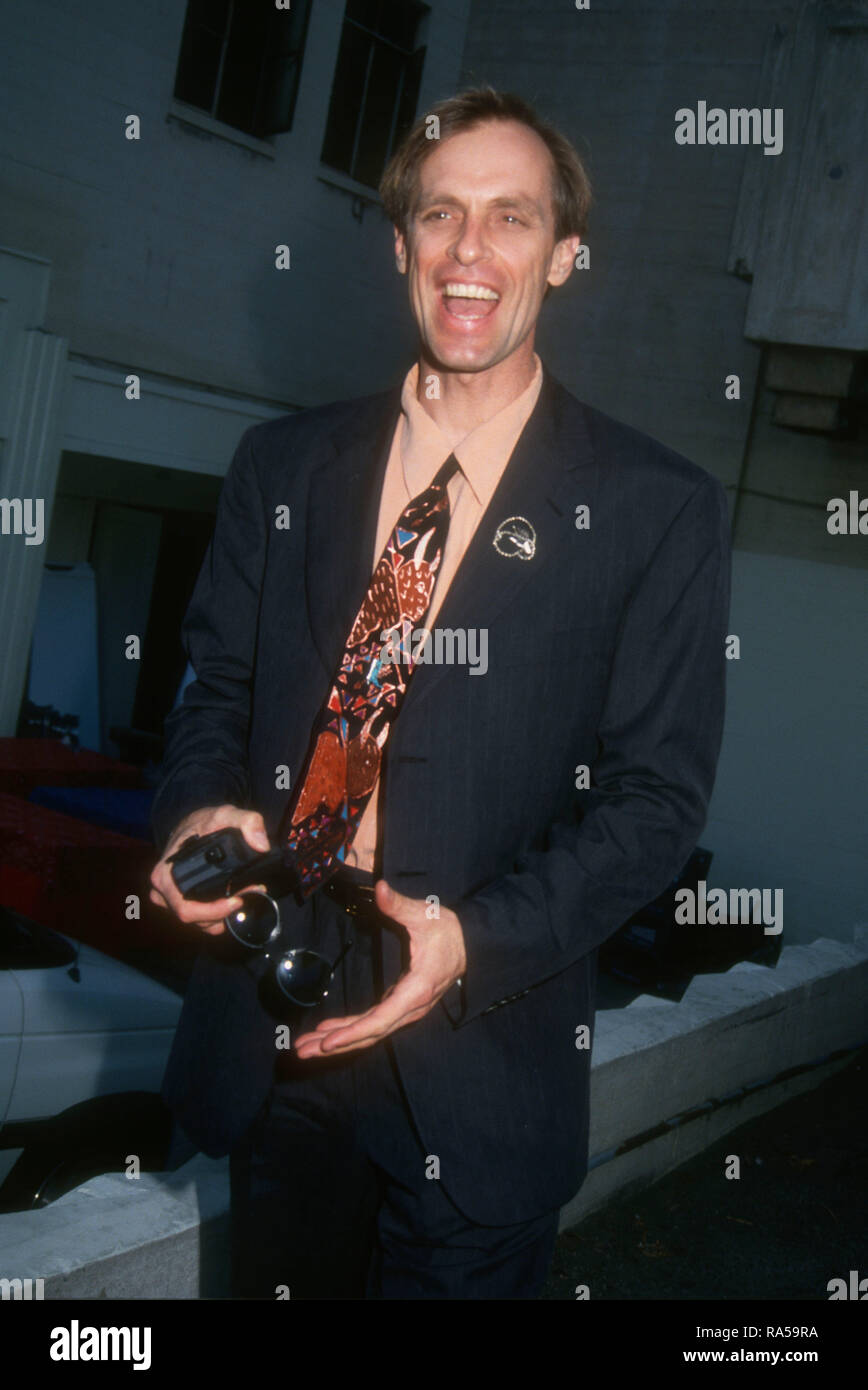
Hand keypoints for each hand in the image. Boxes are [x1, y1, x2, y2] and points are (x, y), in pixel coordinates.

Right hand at [149, 804, 268, 935]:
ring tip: (245, 894)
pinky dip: (219, 915)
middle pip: (194, 919)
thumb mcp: (224, 814)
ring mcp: (170, 899)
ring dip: (224, 915)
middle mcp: (162, 891)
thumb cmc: (202, 823)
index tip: (238, 900)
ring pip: (199, 922)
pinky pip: (200, 920)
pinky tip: (235, 900)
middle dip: (223, 913)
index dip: (214, 910)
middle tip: (246, 896)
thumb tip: (261, 845)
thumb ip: (247, 821)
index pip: (186, 908)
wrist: (191, 826)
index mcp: (164, 875)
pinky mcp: (181, 902)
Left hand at [293, 880, 466, 1057]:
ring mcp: (405, 1009)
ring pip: (369, 1032)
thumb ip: (399, 905)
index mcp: (416, 990)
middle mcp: (410, 1008)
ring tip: (304, 1047)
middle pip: (370, 1033)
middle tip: (301, 1051)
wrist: (470, 944)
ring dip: (337, 1041)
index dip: (353, 1032)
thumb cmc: (447, 929)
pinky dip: (348, 1030)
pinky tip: (326, 1032)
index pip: (381, 1019)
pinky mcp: (399, 1005)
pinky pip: (372, 1024)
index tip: (328, 1042)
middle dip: (335, 1045)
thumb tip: (381, 888)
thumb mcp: (425, 914)